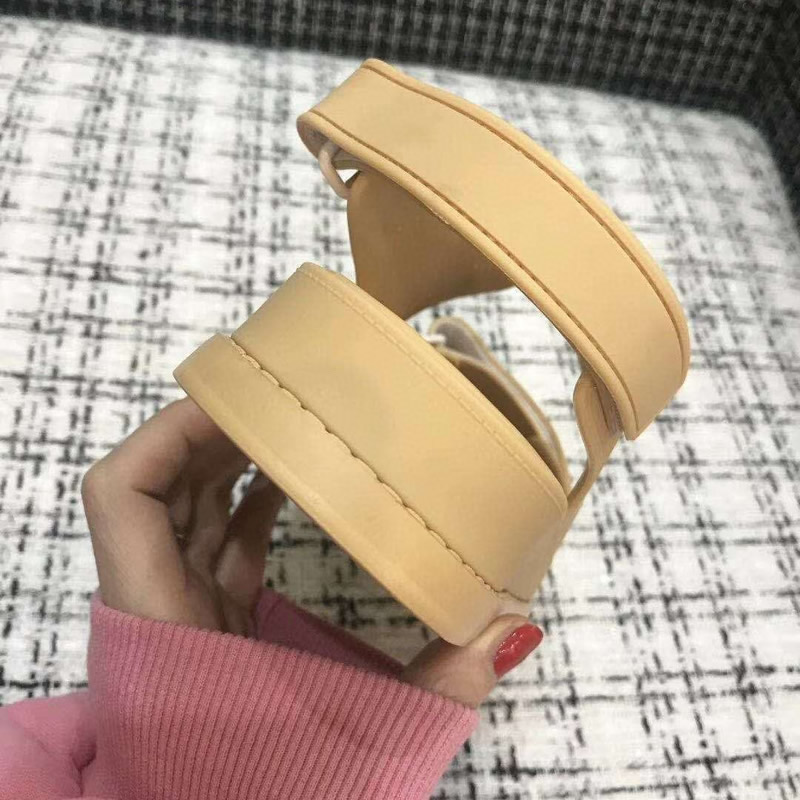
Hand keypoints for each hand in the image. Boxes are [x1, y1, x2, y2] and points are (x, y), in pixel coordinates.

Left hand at [82, 398, 542, 705]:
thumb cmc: (266, 792)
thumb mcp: (359, 737)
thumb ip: (439, 683)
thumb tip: (511, 625)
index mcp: (160, 617)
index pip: (125, 493)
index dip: (169, 430)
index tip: (232, 398)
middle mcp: (155, 602)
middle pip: (162, 483)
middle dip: (215, 428)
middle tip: (281, 393)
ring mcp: (176, 607)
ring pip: (187, 506)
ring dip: (231, 457)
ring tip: (290, 421)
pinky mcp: (200, 616)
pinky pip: (216, 537)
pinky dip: (247, 499)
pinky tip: (292, 479)